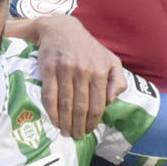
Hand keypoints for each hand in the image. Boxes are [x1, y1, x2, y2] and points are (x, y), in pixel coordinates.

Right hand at [33, 15, 125, 136]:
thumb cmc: (88, 48)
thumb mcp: (111, 59)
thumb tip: (111, 101)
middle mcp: (83, 71)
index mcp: (100, 71)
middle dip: (78, 126)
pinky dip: (52, 112)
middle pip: (81, 107)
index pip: (98, 104)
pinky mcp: (48, 68)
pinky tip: (55, 120)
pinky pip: (50, 96)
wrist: (62, 29)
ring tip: (65, 133)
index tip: (88, 131)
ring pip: (65, 104)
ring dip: (65, 123)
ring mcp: (65, 70)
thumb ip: (118, 80)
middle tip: (76, 136)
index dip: (93, 122)